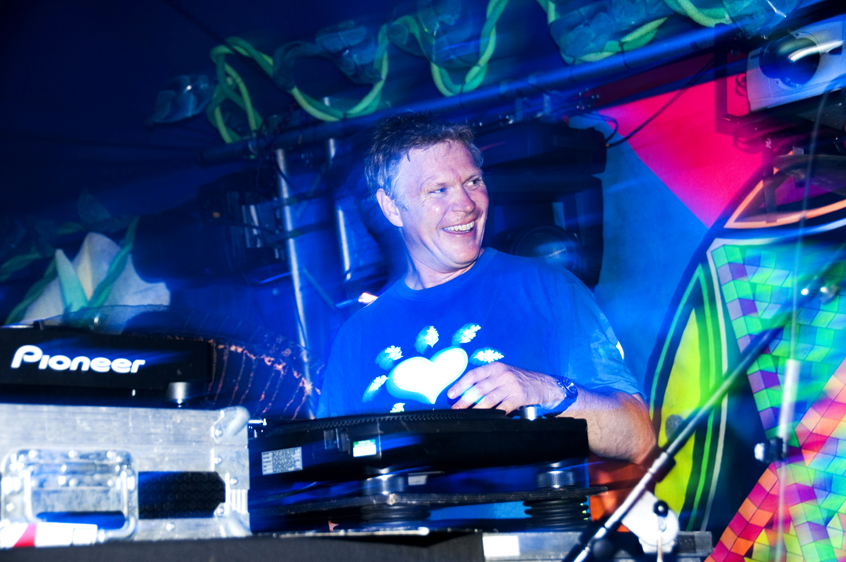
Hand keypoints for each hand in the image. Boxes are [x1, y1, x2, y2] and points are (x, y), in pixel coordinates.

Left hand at [446, 362, 564, 413]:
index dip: (460, 384)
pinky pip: (502, 408)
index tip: (450, 394)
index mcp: (496, 367)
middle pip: (478, 389)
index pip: (473, 375)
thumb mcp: (504, 374)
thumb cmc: (521, 380)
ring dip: (475, 409)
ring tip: (467, 415)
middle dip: (464, 400)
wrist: (545, 385)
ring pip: (488, 400)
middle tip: (455, 409)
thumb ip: (488, 380)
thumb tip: (467, 393)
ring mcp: (511, 386)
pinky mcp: (518, 398)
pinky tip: (487, 418)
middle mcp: (502, 374)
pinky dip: (493, 414)